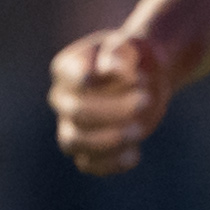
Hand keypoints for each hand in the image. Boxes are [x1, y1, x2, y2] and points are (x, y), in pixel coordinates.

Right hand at [47, 28, 173, 175]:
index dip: (95, 80)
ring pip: (74, 142)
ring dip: (108, 140)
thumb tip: (112, 68)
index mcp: (66, 68)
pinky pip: (88, 164)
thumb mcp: (131, 45)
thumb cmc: (133, 58)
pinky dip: (110, 164)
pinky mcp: (87, 149)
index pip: (73, 77)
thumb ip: (119, 51)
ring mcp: (71, 126)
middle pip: (77, 112)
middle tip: (147, 99)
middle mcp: (62, 98)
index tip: (130, 75)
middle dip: (114, 110)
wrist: (144, 78)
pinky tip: (135, 153)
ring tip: (140, 130)